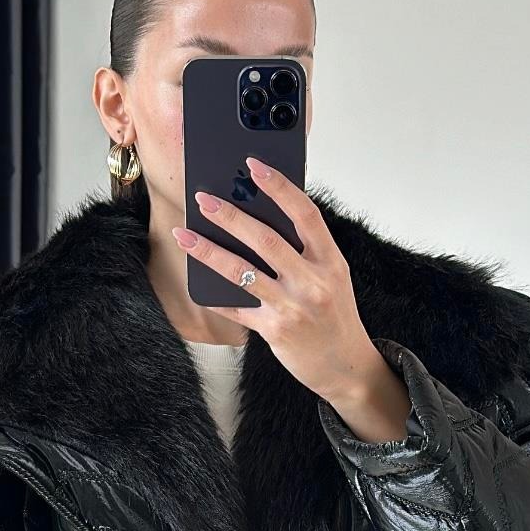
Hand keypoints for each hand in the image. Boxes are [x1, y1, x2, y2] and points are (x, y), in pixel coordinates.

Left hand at [173, 157, 401, 420]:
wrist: (345, 365)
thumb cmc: (334, 314)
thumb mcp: (331, 276)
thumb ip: (305, 250)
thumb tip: (260, 216)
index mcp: (330, 261)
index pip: (305, 214)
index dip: (279, 187)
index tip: (254, 166)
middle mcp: (313, 282)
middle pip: (266, 240)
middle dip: (231, 216)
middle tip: (204, 199)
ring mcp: (293, 307)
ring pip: (243, 271)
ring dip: (208, 250)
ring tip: (184, 234)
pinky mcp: (274, 330)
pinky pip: (237, 308)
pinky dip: (215, 295)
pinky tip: (196, 282)